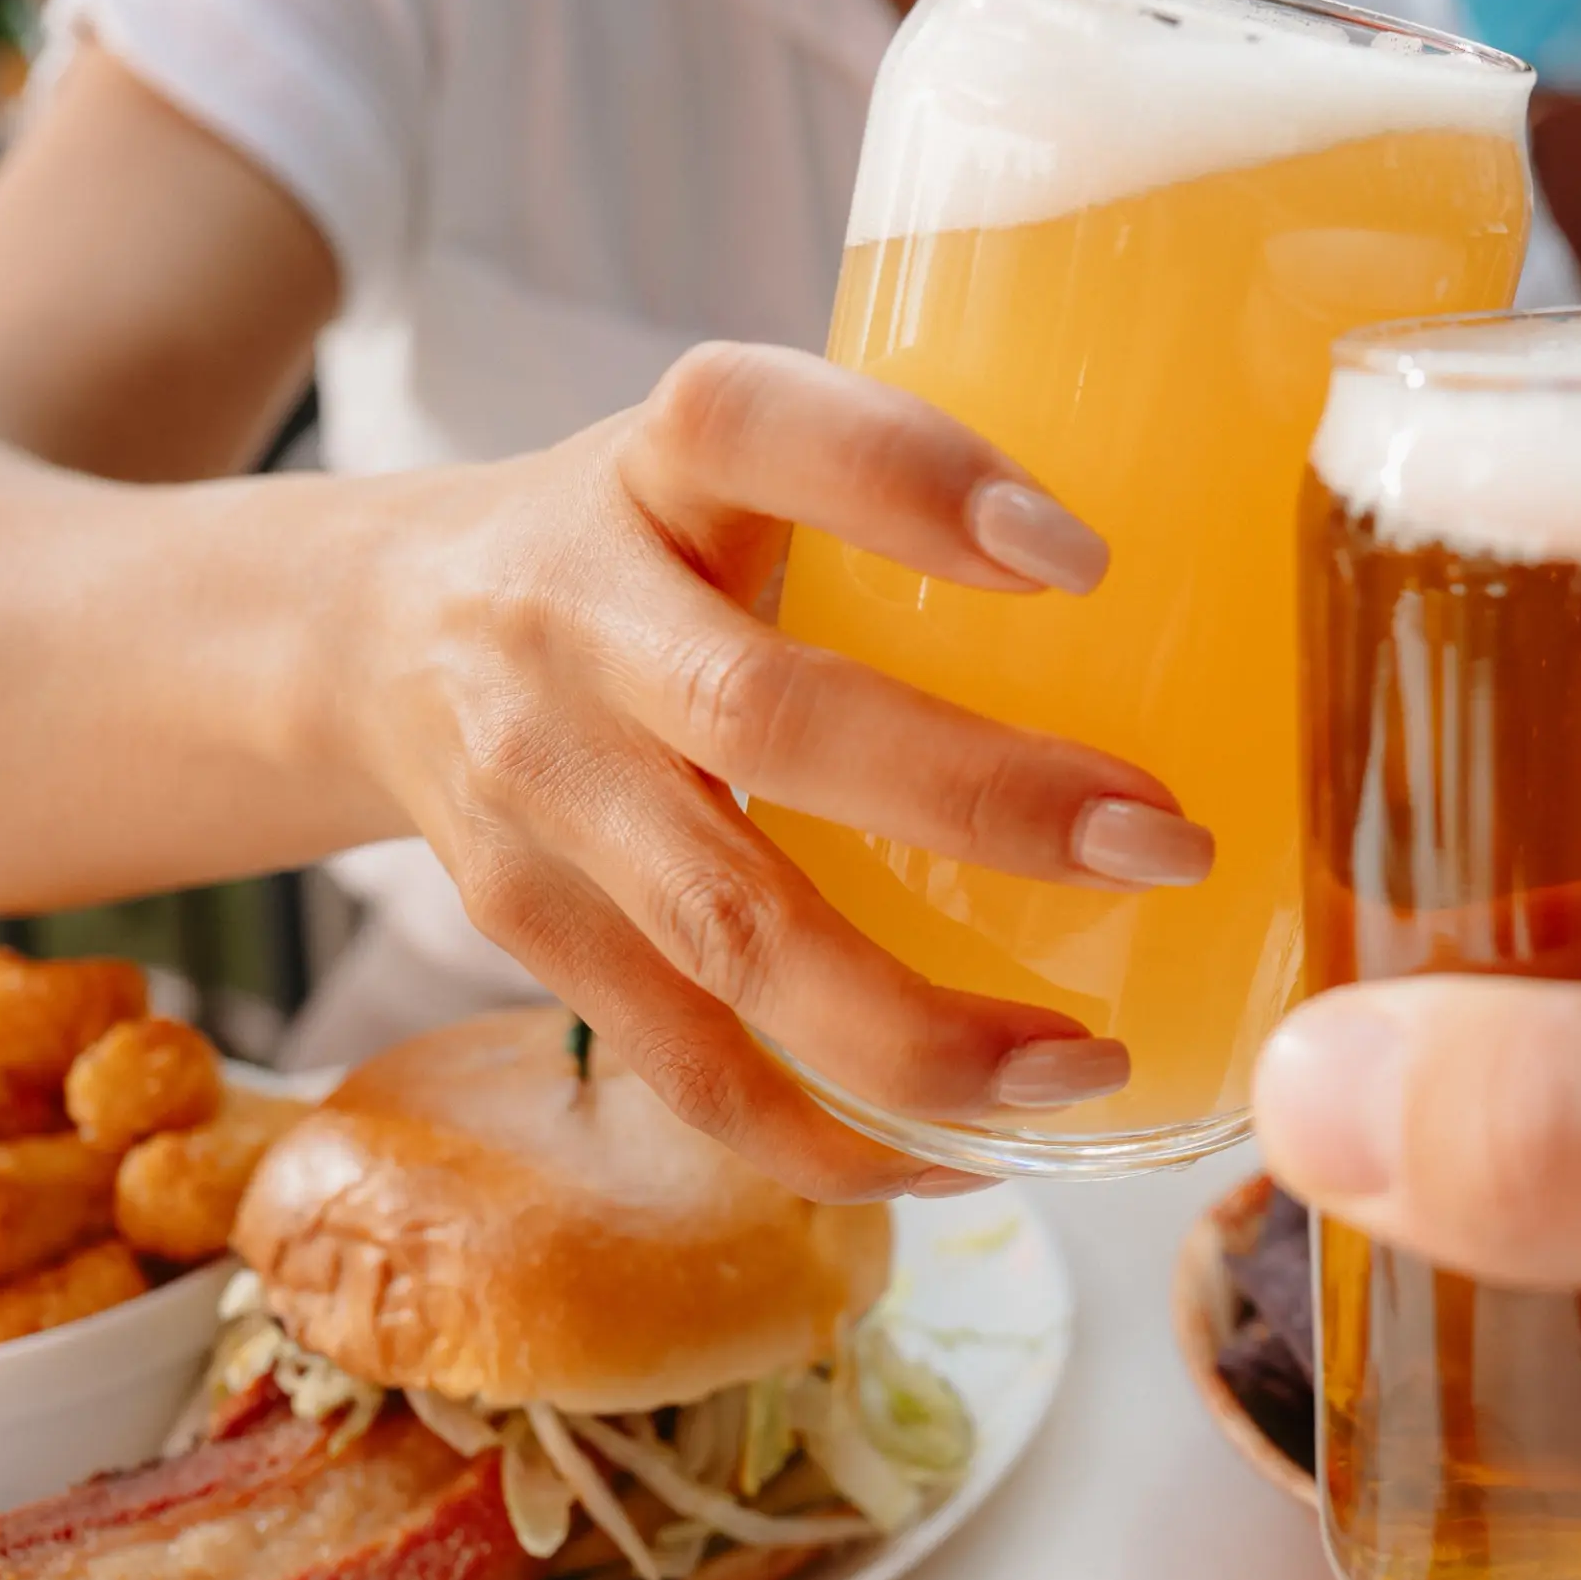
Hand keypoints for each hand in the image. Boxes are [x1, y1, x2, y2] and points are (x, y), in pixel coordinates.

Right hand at [350, 342, 1213, 1198]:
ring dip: (920, 1027)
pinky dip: (830, 1135)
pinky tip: (964, 1153)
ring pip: (730, 935)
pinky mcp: (526, 931)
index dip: (909, 479)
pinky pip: (685, 1065)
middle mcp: (571, 618)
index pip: (752, 425)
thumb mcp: (728, 460)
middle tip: (1162, 845)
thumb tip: (1203, 546)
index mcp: (650, 465)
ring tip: (1083, 1066)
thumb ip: (891, 488)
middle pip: (765, 720)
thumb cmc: (643, 542)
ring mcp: (539, 788)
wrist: (377, 634)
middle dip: (980, 802)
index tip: (1081, 555)